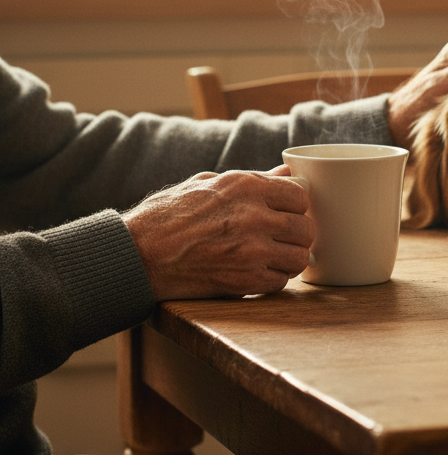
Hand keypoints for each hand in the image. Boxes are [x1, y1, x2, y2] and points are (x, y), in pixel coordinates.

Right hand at [124, 167, 313, 299]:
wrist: (136, 255)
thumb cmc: (167, 216)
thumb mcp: (209, 184)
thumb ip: (255, 179)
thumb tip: (288, 173)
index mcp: (246, 186)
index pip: (300, 196)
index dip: (295, 206)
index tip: (285, 213)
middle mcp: (254, 216)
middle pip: (306, 228)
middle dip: (297, 234)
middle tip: (282, 238)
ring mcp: (251, 250)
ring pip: (299, 258)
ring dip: (288, 259)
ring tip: (271, 256)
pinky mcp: (244, 280)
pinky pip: (280, 282)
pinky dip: (272, 279)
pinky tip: (256, 271)